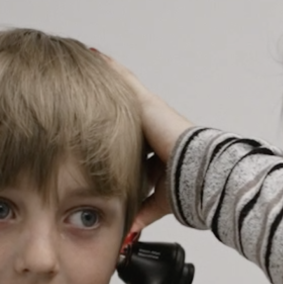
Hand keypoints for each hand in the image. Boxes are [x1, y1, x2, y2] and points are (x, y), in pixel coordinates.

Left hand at [93, 50, 192, 232]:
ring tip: (82, 62)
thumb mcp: (159, 201)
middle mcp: (152, 125)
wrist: (201, 175)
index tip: (99, 124)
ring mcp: (150, 112)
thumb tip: (130, 228)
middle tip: (82, 83)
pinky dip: (109, 68)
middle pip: (124, 108)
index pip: (130, 135)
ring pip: (122, 90)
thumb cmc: (191, 187)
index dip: (115, 128)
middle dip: (106, 97)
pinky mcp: (147, 104)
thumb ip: (143, 210)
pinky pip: (124, 79)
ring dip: (105, 77)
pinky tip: (92, 55)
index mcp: (157, 147)